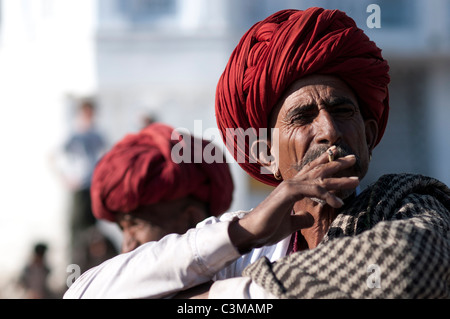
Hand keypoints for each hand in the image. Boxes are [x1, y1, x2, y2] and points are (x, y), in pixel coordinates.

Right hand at [228, 146, 359, 252]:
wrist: (251, 233)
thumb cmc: (268, 228)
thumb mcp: (291, 224)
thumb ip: (301, 218)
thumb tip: (311, 217)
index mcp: (292, 188)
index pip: (311, 172)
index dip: (325, 164)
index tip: (339, 158)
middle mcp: (292, 184)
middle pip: (318, 170)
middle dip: (337, 163)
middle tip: (354, 158)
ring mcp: (290, 187)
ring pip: (319, 179)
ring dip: (339, 178)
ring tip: (356, 179)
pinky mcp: (288, 193)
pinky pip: (313, 190)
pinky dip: (328, 196)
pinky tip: (340, 203)